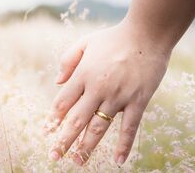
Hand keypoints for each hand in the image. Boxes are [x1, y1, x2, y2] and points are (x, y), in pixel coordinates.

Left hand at [45, 21, 170, 165]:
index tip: (46, 131)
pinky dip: (124, 145)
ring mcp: (119, 96)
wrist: (147, 34)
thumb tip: (57, 82)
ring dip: (87, 146)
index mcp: (83, 74)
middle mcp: (98, 88)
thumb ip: (68, 60)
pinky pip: (130, 127)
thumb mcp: (85, 42)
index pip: (63, 102)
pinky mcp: (138, 100)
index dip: (54, 118)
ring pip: (99, 127)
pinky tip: (117, 160)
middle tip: (55, 155)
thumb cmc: (114, 38)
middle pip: (77, 119)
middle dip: (64, 139)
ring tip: (78, 161)